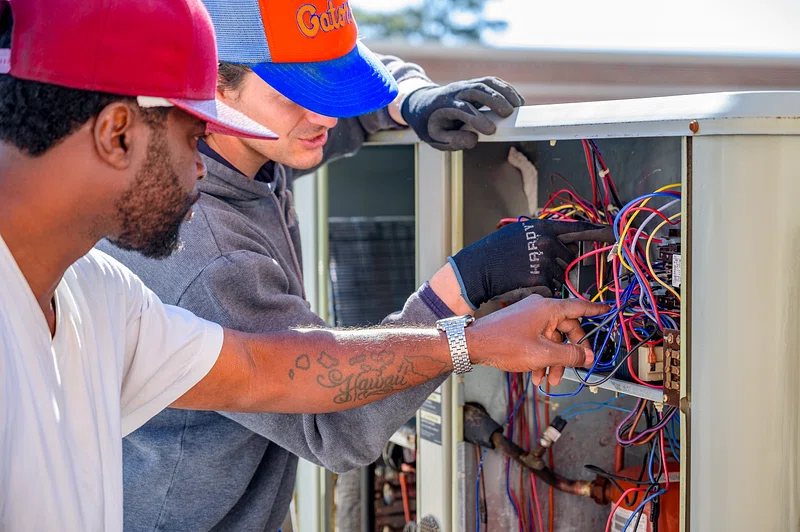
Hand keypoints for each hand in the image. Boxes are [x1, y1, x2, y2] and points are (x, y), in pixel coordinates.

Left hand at [401, 77, 523, 150]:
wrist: (422, 104)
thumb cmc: (431, 124)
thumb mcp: (436, 138)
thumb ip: (453, 140)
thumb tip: (474, 139)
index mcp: (444, 106)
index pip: (462, 109)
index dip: (477, 119)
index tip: (491, 130)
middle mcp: (455, 92)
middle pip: (476, 90)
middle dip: (494, 100)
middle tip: (509, 113)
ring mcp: (465, 85)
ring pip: (486, 83)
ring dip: (504, 92)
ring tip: (518, 106)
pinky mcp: (474, 83)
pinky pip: (491, 81)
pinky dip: (506, 89)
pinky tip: (517, 100)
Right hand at [449, 220, 615, 309]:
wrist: (478, 268)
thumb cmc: (495, 252)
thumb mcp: (520, 233)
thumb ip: (542, 234)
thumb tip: (563, 238)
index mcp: (544, 228)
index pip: (579, 229)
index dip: (598, 231)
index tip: (613, 232)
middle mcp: (548, 243)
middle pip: (569, 257)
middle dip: (560, 263)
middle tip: (538, 265)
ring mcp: (545, 263)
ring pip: (561, 275)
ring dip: (550, 278)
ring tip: (526, 274)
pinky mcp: (541, 281)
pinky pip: (551, 288)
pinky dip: (542, 290)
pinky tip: (525, 284)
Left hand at [467, 295, 608, 373]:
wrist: (473, 344)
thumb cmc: (502, 343)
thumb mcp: (542, 354)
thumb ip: (569, 356)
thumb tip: (587, 356)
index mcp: (549, 309)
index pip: (580, 307)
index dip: (596, 310)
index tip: (607, 310)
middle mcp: (540, 309)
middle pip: (566, 329)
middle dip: (568, 354)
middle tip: (572, 370)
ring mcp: (529, 317)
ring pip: (551, 339)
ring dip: (553, 361)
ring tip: (547, 380)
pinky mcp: (520, 326)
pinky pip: (538, 340)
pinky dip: (540, 357)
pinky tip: (535, 375)